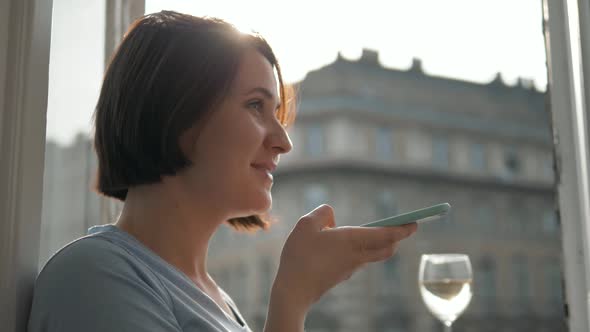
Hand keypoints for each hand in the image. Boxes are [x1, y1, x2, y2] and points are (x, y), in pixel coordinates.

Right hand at [271, 204, 416, 311]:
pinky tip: (342, 244)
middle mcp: (357, 255)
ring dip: (377, 243)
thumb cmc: (300, 256)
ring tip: (372, 231)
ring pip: (372, 254)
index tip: (415, 223)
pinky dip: (359, 249)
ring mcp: (350, 267)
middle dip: (396, 238)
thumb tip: (332, 216)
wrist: (293, 291)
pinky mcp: (341, 274)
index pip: (387, 234)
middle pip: (387, 248)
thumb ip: (322, 214)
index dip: (403, 228)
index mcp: (353, 240)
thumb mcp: (306, 224)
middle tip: (401, 227)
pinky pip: (356, 259)